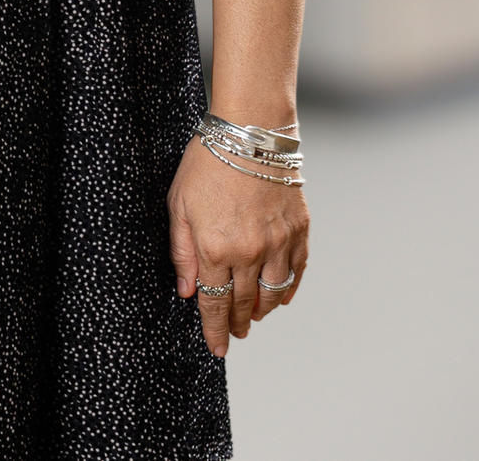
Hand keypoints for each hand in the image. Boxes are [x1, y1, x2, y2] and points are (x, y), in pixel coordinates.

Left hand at [167, 138, 308, 357]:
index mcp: (215, 247)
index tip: (217, 347)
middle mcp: (249, 252)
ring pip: (273, 293)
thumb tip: (186, 290)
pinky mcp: (299, 230)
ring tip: (254, 318)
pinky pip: (296, 271)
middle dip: (237, 323)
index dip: (215, 329)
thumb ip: (182, 252)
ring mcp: (278, 242)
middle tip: (235, 334)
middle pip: (244, 302)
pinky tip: (282, 297)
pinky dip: (289, 289)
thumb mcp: (178, 205)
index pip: (215, 302)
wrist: (251, 131)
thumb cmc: (208, 161)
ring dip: (263, 311)